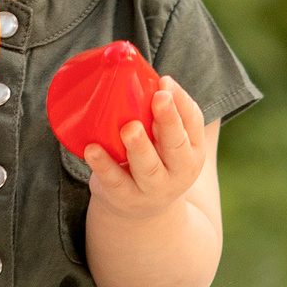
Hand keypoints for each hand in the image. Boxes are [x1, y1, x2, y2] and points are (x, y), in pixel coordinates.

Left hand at [83, 76, 207, 220]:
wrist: (143, 214)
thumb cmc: (155, 160)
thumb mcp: (169, 142)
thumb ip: (164, 112)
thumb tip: (147, 72)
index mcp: (192, 150)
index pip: (193, 122)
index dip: (180, 102)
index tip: (165, 82)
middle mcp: (178, 172)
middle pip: (177, 145)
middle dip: (169, 121)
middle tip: (159, 98)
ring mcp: (153, 189)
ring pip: (148, 167)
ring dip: (139, 146)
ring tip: (129, 127)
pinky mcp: (125, 199)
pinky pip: (115, 182)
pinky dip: (103, 165)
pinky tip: (92, 149)